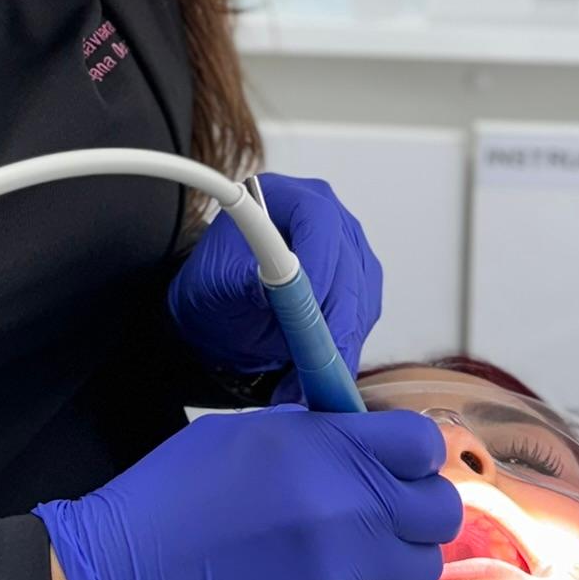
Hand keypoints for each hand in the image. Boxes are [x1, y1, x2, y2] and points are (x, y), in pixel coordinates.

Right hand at [36, 405, 488, 579]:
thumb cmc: (161, 506)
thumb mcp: (235, 436)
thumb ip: (307, 433)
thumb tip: (352, 434)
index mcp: (315, 445)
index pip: (416, 440)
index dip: (413, 454)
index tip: (400, 467)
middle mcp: (340, 502)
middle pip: (435, 505)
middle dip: (418, 509)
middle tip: (391, 518)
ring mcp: (341, 569)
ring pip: (426, 565)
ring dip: (405, 564)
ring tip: (372, 565)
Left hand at [168, 172, 381, 381]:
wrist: (220, 304)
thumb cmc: (214, 286)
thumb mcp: (215, 285)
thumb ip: (241, 284)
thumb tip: (269, 292)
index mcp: (286, 197)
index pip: (317, 221)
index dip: (318, 265)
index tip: (307, 313)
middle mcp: (326, 215)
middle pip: (348, 265)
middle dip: (333, 322)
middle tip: (316, 366)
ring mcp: (348, 246)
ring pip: (362, 296)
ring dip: (340, 343)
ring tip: (309, 382)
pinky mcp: (360, 280)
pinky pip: (364, 315)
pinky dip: (345, 346)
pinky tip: (320, 372)